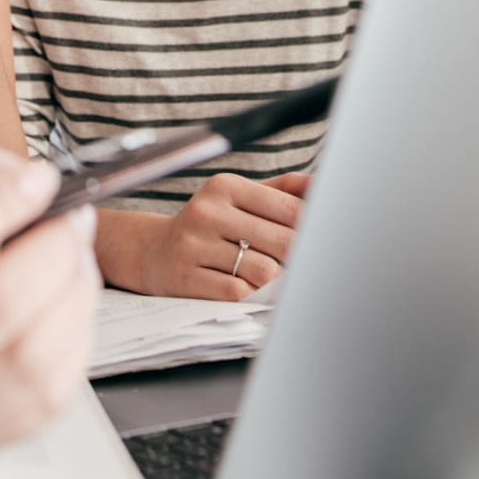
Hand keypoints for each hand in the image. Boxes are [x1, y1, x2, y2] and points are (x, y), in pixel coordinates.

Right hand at [121, 172, 309, 300]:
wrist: (154, 252)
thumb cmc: (210, 225)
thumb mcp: (240, 199)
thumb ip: (283, 191)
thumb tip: (324, 185)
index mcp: (225, 186)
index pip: (290, 209)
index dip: (313, 229)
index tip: (321, 238)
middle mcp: (207, 211)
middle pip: (283, 242)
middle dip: (295, 257)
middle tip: (294, 261)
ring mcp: (194, 245)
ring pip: (265, 271)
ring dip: (271, 278)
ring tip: (260, 272)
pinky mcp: (186, 278)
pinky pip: (240, 293)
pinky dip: (249, 294)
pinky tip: (240, 285)